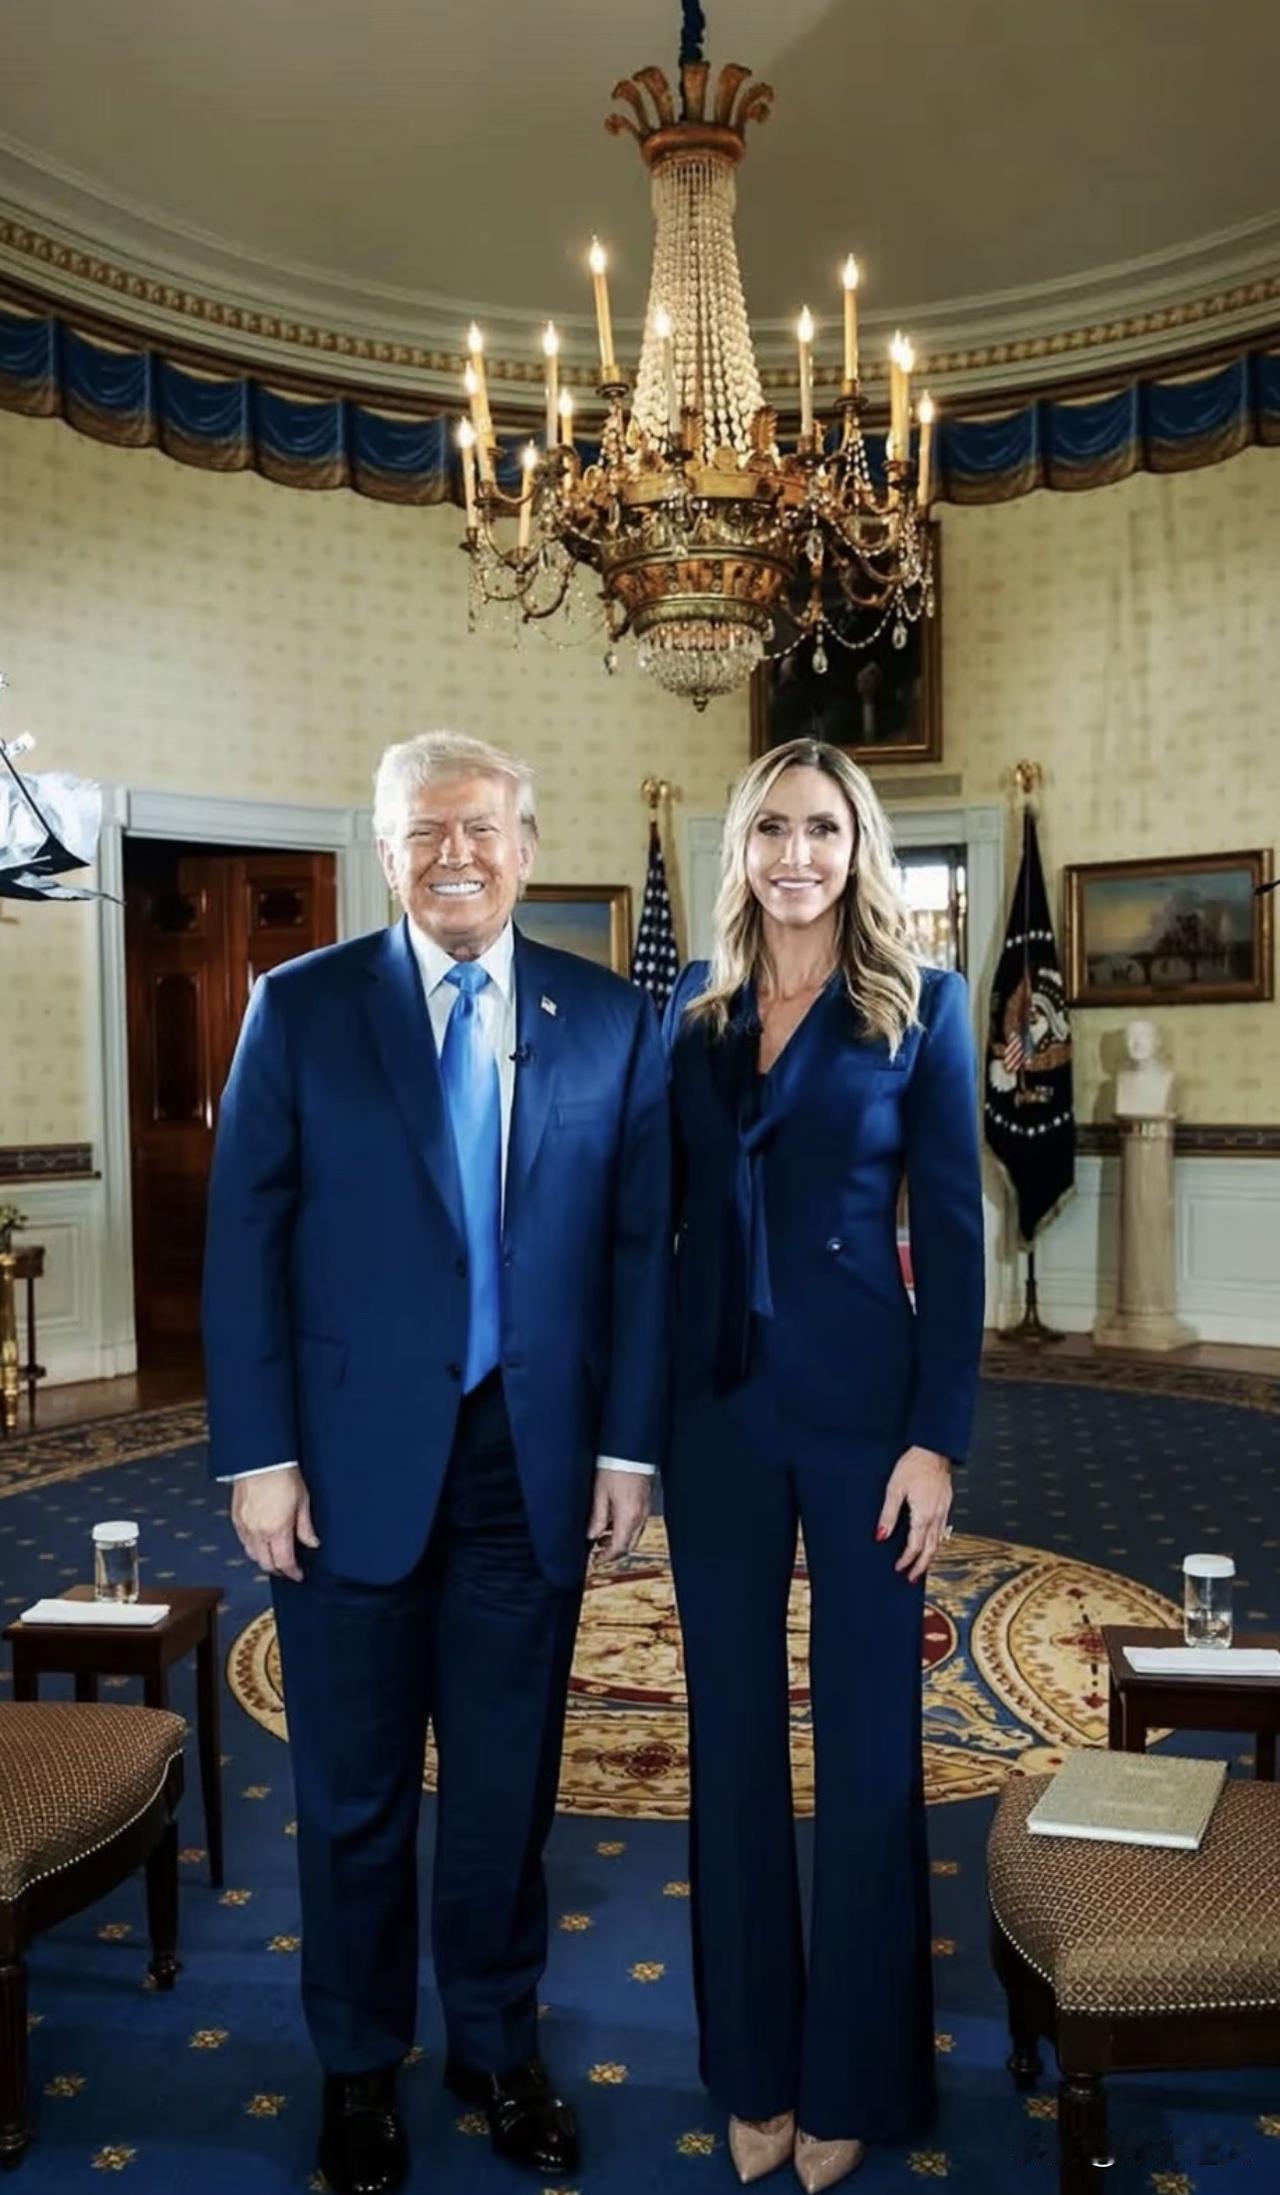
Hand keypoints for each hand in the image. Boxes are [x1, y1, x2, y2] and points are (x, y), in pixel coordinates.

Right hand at [230, 1465, 319, 1582]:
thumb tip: (312, 1543)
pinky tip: (261, 1541)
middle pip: (265, 1563)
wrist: (261, 1459)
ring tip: (275, 1555)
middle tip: (288, 1568)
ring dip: (264, 1558)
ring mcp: (244, 1526)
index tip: (298, 1575)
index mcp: (277, 1530)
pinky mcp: (236, 1518)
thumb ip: (306, 1527)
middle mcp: (258, 1532)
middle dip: (278, 1569)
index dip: (292, 1572)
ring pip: (252, 1554)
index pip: (284, 1562)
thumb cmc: (283, 1475)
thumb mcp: (303, 1501)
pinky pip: (243, 1541)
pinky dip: (252, 1546)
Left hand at [585, 1469, 651, 1564]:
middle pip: (629, 1545)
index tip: (597, 1560)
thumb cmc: (615, 1467)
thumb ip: (597, 1518)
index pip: (619, 1547)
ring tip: (602, 1535)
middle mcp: (640, 1516)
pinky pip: (637, 1523)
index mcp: (628, 1516)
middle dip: (614, 1551)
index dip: (607, 1557)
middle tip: (598, 1552)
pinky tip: (614, 1522)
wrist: (631, 1450)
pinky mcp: (646, 1502)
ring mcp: (645, 1509)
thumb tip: (591, 1535)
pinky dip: (625, 1528)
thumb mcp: (599, 1493)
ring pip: (634, 1535)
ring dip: (619, 1540)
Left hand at [876, 1445, 951, 1582]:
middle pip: (931, 1549)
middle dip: (921, 1565)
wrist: (933, 1450)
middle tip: (913, 1578)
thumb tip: (880, 1536)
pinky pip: (943, 1529)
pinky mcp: (946, 1503)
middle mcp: (936, 1516)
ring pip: (939, 1540)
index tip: (898, 1568)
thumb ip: (888, 1515)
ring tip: (922, 1565)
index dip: (907, 1560)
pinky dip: (937, 1541)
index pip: (915, 1546)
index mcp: (923, 1515)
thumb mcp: (895, 1489)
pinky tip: (932, 1541)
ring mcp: (944, 1510)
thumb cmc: (913, 1465)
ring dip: (930, 1555)